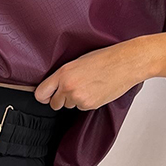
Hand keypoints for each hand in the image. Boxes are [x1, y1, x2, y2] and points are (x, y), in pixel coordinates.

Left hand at [34, 36, 152, 110]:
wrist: (125, 63)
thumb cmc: (105, 58)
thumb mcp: (78, 61)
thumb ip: (63, 75)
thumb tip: (55, 86)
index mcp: (63, 73)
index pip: (40, 93)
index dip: (43, 96)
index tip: (46, 96)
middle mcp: (68, 87)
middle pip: (54, 104)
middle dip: (61, 99)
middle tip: (72, 89)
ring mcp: (79, 98)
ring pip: (69, 106)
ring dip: (75, 100)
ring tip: (88, 85)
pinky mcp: (90, 105)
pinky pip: (82, 108)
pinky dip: (87, 102)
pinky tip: (96, 90)